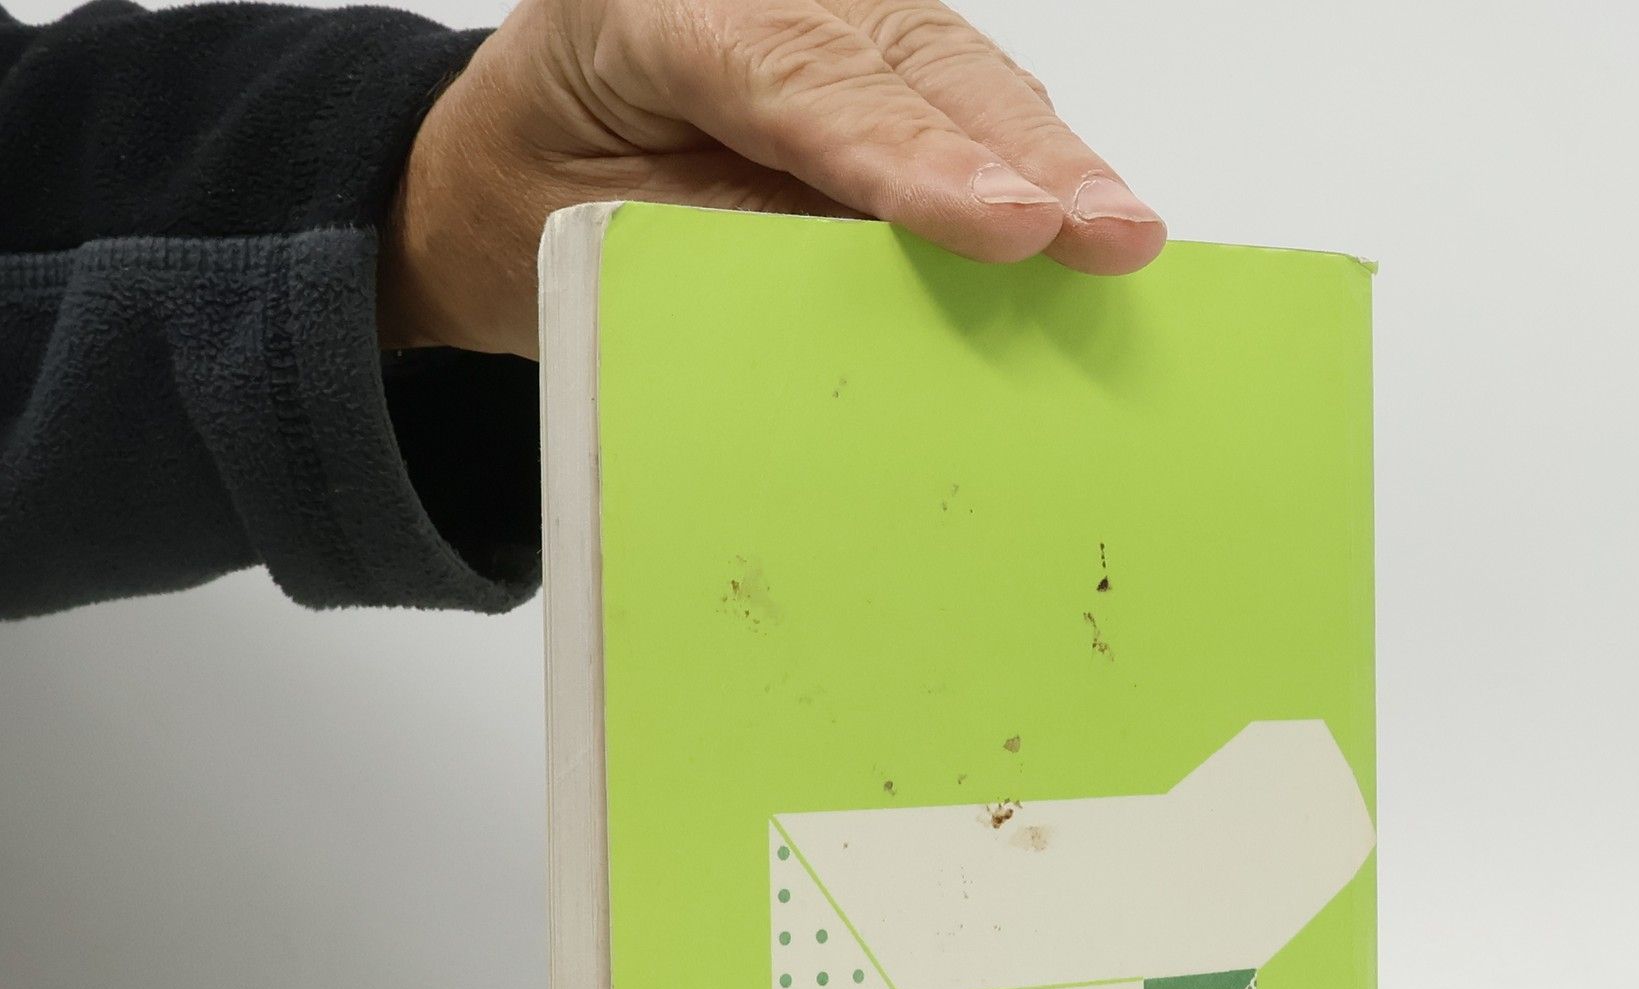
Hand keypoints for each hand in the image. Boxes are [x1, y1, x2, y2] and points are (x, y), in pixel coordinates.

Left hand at [379, 0, 1166, 357]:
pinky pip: (958, 97)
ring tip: (1121, 233)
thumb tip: (876, 305)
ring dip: (1048, 160)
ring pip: (953, 71)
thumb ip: (723, 248)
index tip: (1000, 224)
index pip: (795, 77)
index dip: (907, 154)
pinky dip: (1029, 162)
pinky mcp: (871, 57)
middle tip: (1098, 232)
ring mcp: (824, 12)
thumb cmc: (543, 201)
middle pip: (905, 61)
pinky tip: (1089, 215)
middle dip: (1014, 154)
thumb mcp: (592, 238)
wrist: (513, 168)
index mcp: (648, 11)